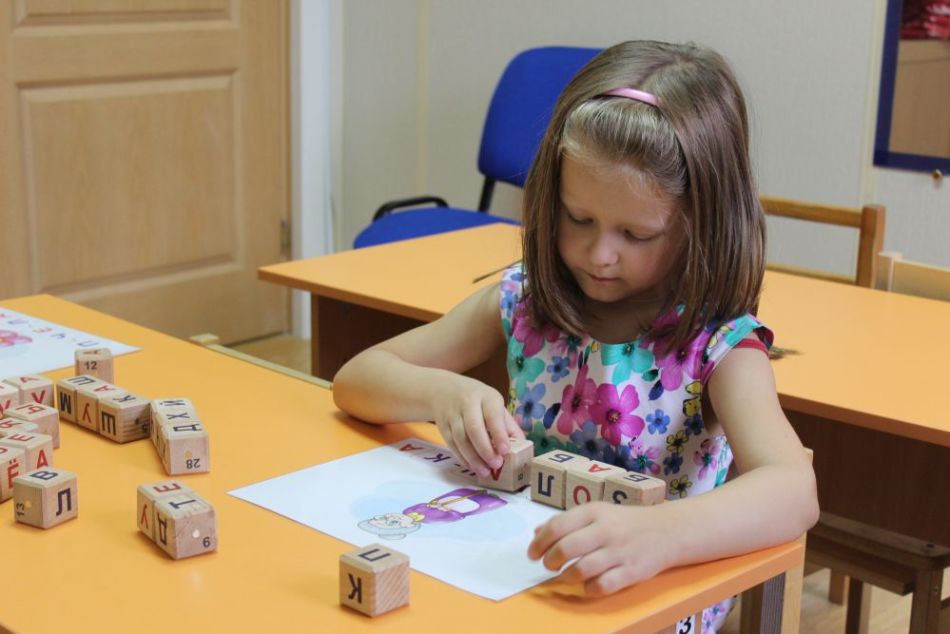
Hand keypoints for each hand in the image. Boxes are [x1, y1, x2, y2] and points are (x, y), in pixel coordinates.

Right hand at [431, 377, 524, 477]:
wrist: (444, 390)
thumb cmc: (478, 400)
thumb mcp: (494, 405)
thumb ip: (508, 426)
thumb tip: (522, 448)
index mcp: (486, 396)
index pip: (492, 415)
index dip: (499, 433)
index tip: (505, 450)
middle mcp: (468, 403)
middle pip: (474, 428)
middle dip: (485, 449)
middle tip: (496, 465)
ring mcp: (452, 414)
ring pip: (461, 439)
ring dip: (473, 458)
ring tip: (485, 472)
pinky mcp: (442, 425)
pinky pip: (452, 444)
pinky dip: (462, 458)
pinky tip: (472, 467)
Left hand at [527, 502, 671, 596]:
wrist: (668, 530)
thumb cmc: (626, 522)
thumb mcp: (598, 513)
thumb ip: (568, 522)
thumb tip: (537, 533)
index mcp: (594, 512)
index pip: (557, 526)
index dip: (539, 543)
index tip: (532, 554)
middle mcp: (605, 530)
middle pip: (566, 548)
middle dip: (551, 561)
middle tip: (549, 566)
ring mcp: (619, 552)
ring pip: (581, 569)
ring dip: (567, 577)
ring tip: (566, 576)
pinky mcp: (631, 572)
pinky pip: (602, 586)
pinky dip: (589, 589)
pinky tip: (587, 586)